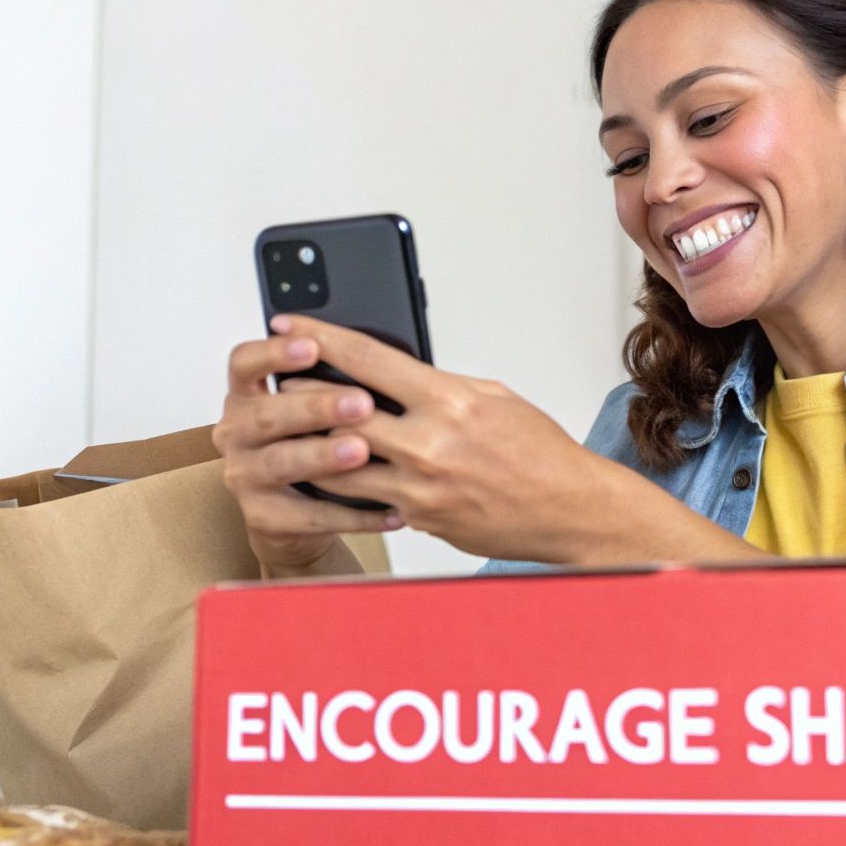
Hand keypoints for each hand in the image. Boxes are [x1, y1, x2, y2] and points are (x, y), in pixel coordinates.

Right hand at [212, 326, 401, 573]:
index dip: (273, 353)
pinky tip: (387, 507)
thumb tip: (382, 360)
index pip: (244, 363)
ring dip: (324, 455)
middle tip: (360, 403)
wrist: (293, 515)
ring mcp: (245, 476)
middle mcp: (237, 432)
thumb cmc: (308, 446)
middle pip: (267, 414)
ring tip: (363, 450)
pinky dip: (352, 513)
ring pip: (282, 463)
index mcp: (247, 395)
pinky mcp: (264, 517)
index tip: (311, 346)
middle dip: (315, 407)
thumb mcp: (310, 409)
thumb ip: (329, 384)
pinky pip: (310, 515)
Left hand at [270, 315, 611, 561]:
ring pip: (339, 463)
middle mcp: (429, 444)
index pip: (367, 359)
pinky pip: (366, 499)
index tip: (290, 325)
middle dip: (299, 394)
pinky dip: (345, 483)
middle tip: (278, 382)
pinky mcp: (420, 519)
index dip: (319, 338)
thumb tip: (396, 374)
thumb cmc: (540, 452)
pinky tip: (331, 472)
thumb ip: (440, 385)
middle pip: (337, 412)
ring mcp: (420, 487)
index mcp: (448, 400)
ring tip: (294, 429)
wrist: (567, 509)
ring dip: (312, 444)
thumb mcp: (494, 397)